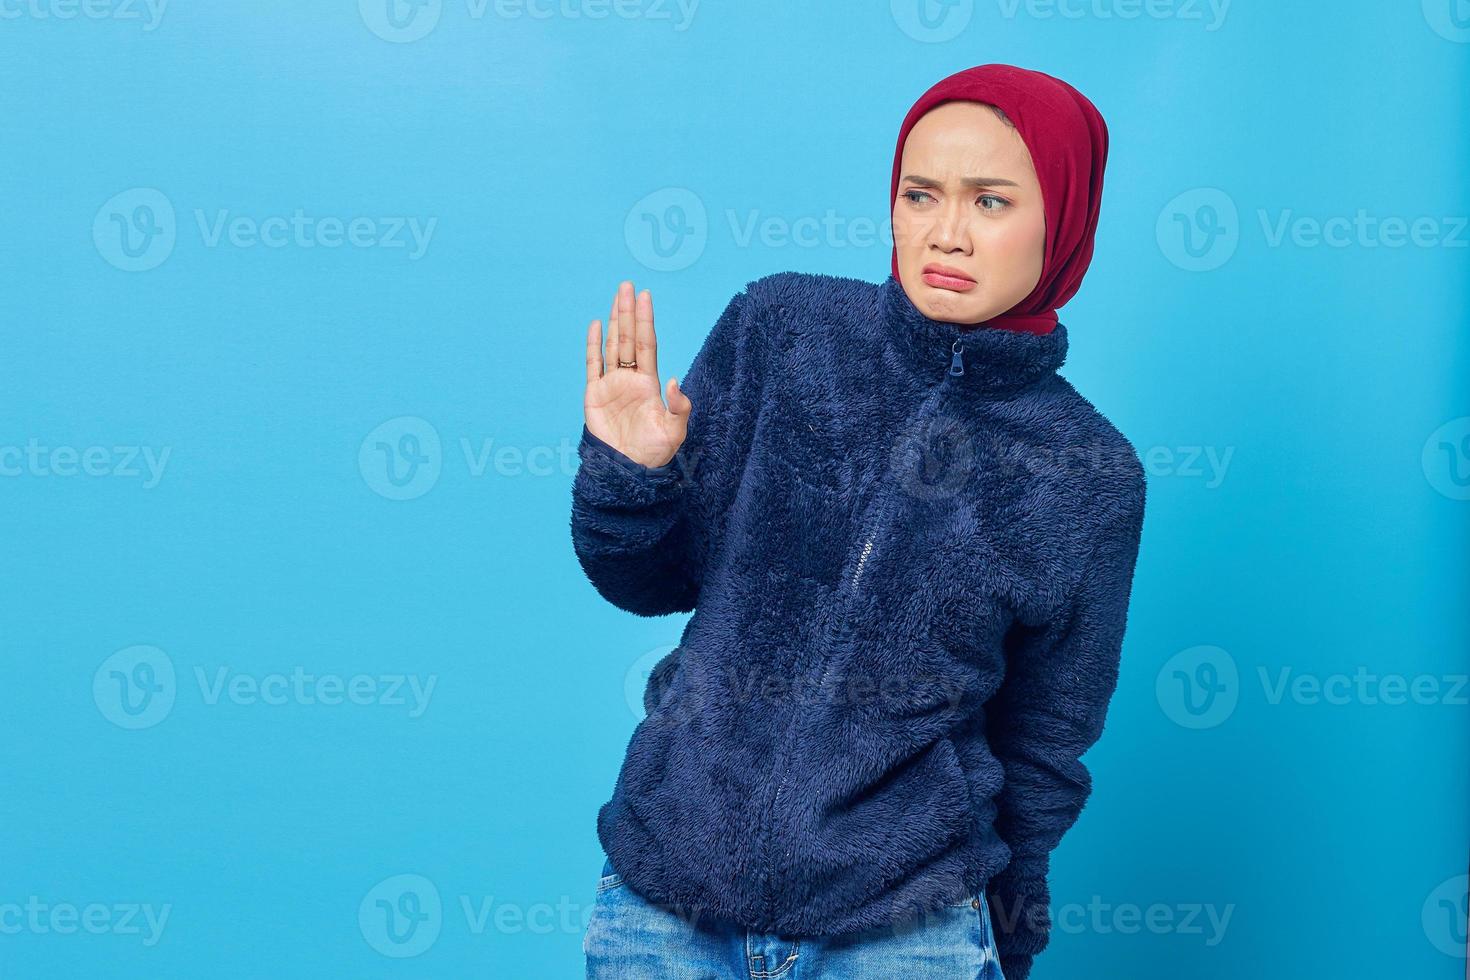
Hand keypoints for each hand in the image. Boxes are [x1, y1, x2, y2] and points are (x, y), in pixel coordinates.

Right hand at [583, 280, 692, 468]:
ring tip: (616, 297)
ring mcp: (611, 385)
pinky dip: (593, 345)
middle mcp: (630, 379)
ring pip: (612, 345)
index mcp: (649, 384)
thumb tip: (675, 380)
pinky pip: (592, 365)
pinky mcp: (594, 394)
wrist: (627, 471)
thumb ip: (679, 407)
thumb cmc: (653, 453)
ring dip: (614, 321)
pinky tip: (596, 325)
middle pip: (629, 338)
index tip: (646, 297)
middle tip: (627, 285)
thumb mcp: (675, 431)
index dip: (646, 321)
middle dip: (628, 312)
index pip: (648, 345)